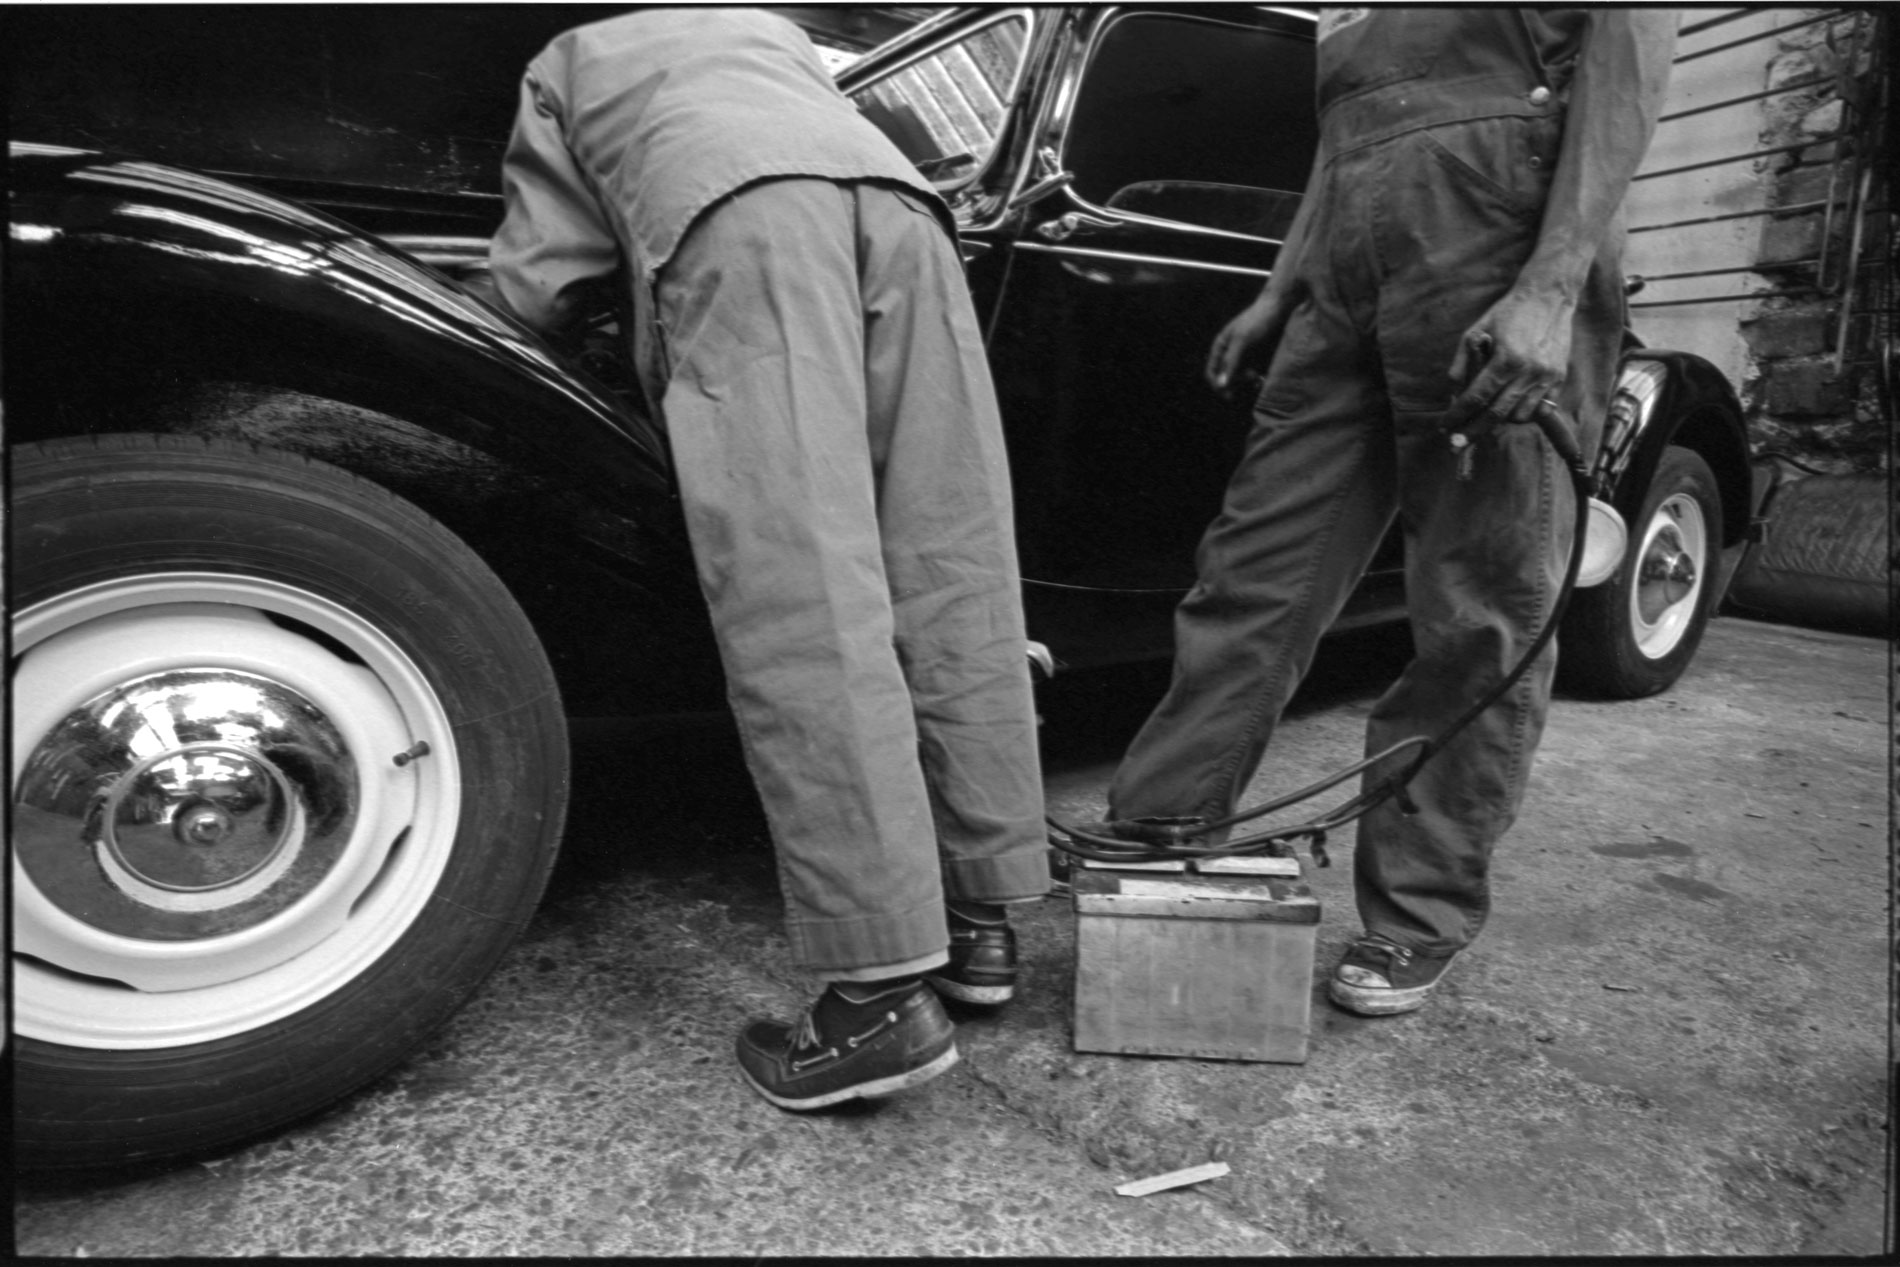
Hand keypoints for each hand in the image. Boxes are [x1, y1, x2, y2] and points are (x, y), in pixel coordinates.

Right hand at [1205, 287, 1297, 397]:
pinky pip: (1252, 370)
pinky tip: (1263, 378)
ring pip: (1239, 375)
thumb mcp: (1243, 341)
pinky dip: (1256, 376)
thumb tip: (1221, 385)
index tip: (1230, 395)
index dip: (1218, 385)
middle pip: (1226, 376)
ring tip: (1258, 378)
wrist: (1280, 305)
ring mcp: (1243, 352)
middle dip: (1236, 382)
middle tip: (1252, 379)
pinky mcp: (1257, 353)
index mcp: (1221, 345)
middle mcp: (1230, 350)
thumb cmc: (1259, 319)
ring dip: (1247, 380)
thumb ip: (1231, 362)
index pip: (1211, 372)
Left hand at [1442, 286, 1576, 440]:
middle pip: (1496, 415)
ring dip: (1500, 420)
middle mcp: (1528, 371)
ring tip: (1486, 416)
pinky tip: (1510, 407)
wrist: (1550, 296)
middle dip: (1473, 432)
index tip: (1444, 428)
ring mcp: (1547, 377)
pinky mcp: (1559, 378)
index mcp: (1506, 359)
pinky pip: (1540, 409)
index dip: (1457, 415)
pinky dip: (1523, 413)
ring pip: (1519, 416)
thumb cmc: (1509, 312)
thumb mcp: (1477, 329)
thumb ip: (1463, 359)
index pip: (1476, 397)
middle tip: (1456, 445)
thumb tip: (1452, 388)